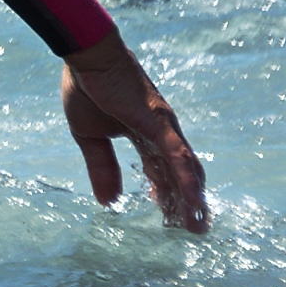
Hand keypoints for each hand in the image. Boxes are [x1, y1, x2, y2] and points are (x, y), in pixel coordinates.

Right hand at [61, 31, 209, 231]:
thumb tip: (107, 201)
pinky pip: (178, 157)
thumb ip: (102, 167)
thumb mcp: (89, 136)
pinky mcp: (160, 124)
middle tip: (194, 230)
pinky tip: (194, 202)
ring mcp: (165, 129)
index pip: (161, 170)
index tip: (169, 216)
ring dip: (193, 199)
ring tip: (198, 226)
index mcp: (144, 134)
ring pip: (186, 170)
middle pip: (180, 174)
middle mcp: (162, 133)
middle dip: (186, 203)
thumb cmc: (87, 88)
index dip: (166, 193)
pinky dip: (187, 181)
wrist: (87, 57)